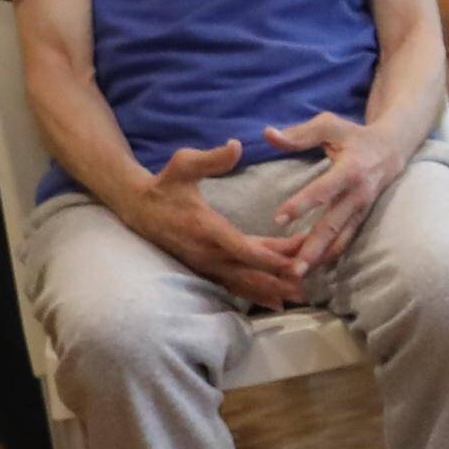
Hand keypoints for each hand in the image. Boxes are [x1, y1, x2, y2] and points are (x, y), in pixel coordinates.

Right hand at [131, 142, 314, 308]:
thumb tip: (236, 145)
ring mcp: (205, 264)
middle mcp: (207, 252)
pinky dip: (255, 294)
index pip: (244, 249)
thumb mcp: (183, 164)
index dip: (271, 258)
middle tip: (309, 280)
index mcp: (206, 227)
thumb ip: (211, 158)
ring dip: (272, 289)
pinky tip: (277, 303)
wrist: (138, 208)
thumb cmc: (165, 184)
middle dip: (279, 278)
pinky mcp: (205, 269)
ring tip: (302, 295)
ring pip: (243, 282)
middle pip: (249, 271)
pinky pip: (234, 285)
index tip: (297, 262)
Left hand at [261, 109, 406, 274]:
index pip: (323, 190)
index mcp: (350, 169)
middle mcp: (358, 194)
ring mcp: (362, 210)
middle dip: (313, 248)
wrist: (392, 148)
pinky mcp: (361, 218)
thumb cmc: (354, 135)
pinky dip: (329, 256)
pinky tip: (313, 270)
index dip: (301, 204)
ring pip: (340, 239)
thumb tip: (267, 134)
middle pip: (333, 225)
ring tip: (298, 275)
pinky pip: (345, 241)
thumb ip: (299, 134)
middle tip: (292, 268)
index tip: (278, 219)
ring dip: (320, 259)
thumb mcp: (330, 125)